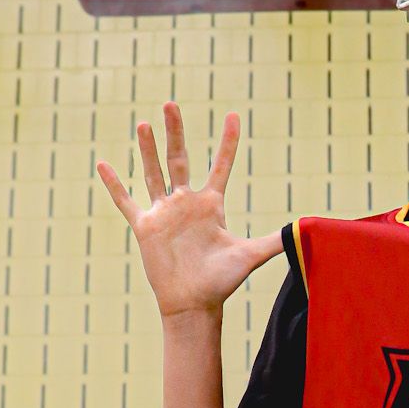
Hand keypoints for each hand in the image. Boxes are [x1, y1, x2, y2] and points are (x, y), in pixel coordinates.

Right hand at [96, 102, 284, 318]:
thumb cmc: (222, 282)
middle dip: (175, 132)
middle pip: (179, 159)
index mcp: (211, 205)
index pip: (221, 165)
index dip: (228, 141)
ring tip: (143, 123)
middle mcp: (186, 203)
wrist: (194, 304)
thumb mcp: (251, 255)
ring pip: (153, 173)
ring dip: (147, 149)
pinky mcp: (146, 227)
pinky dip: (115, 185)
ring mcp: (164, 213)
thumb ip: (275, 240)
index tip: (233, 115)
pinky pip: (127, 201)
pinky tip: (104, 164)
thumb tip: (304, 230)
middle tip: (171, 103)